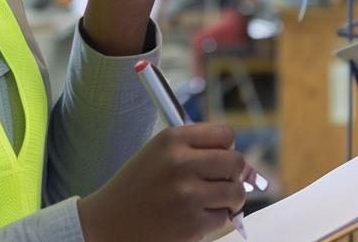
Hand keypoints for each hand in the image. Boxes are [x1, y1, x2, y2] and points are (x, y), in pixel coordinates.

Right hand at [78, 124, 245, 241]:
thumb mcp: (159, 155)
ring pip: (236, 192)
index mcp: (171, 139)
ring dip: (228, 200)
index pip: (225, 134)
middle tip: (218, 184)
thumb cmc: (137, 189)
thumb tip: (251, 170)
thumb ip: (198, 152)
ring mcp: (186, 194)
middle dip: (234, 175)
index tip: (220, 159)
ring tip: (205, 203)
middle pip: (237, 162)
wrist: (107, 223)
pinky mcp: (191, 224)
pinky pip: (224, 218)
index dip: (227, 148)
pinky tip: (192, 218)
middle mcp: (180, 162)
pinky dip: (214, 220)